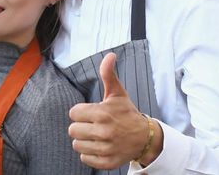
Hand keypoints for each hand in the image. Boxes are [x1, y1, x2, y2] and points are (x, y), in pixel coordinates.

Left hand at [68, 53, 162, 168]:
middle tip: (93, 125)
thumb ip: (108, 74)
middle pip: (72, 130)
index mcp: (103, 113)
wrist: (145, 137)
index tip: (91, 113)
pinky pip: (85, 159)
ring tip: (96, 136)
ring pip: (77, 145)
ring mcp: (106, 148)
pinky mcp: (107, 162)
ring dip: (84, 141)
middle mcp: (103, 132)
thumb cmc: (127, 113)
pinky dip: (90, 154)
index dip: (81, 112)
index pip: (73, 113)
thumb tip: (110, 55)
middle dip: (81, 127)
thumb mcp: (118, 93)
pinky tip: (99, 146)